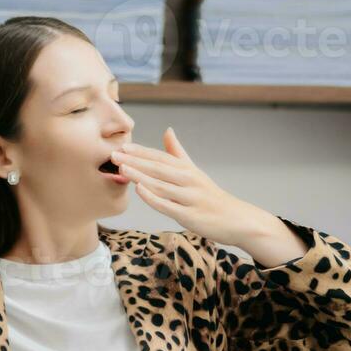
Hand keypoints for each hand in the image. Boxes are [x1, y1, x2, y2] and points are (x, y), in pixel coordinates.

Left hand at [113, 128, 306, 263]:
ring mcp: (190, 198)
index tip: (121, 145)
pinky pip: (169, 205)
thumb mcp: (195, 172)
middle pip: (158, 168)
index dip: (141, 151)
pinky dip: (154, 197)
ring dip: (141, 175)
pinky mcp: (191, 216)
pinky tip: (140, 191)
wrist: (237, 219)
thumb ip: (178, 153)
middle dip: (135, 160)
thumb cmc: (211, 197)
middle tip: (114, 154)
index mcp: (187, 169)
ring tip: (122, 168)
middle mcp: (189, 181)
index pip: (160, 157)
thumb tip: (167, 130)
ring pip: (162, 185)